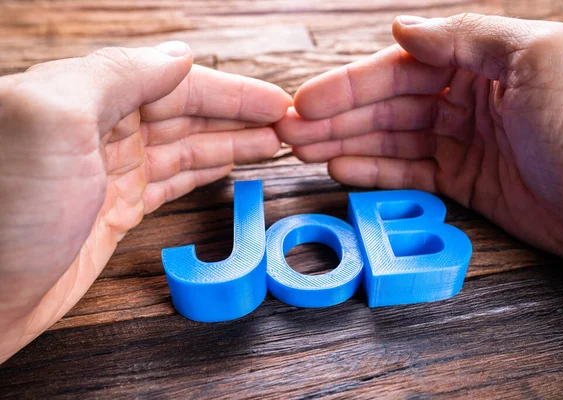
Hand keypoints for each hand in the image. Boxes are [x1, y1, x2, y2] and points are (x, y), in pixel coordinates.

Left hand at [0, 42, 290, 362]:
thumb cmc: (1, 208)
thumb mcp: (52, 117)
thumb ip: (116, 75)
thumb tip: (179, 54)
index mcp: (87, 95)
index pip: (175, 82)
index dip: (231, 92)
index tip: (277, 101)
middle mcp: (101, 127)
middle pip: (187, 112)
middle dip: (240, 116)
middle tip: (289, 126)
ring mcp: (111, 170)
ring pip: (187, 147)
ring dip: (232, 143)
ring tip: (277, 144)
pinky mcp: (118, 209)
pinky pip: (174, 181)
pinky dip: (207, 173)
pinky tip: (233, 168)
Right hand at [275, 14, 562, 266]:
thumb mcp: (537, 56)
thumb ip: (465, 37)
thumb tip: (403, 28)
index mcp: (482, 61)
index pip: (400, 69)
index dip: (350, 85)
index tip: (308, 100)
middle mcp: (467, 97)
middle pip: (386, 104)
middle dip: (336, 117)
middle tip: (291, 131)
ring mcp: (461, 140)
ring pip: (389, 138)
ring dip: (344, 142)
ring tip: (303, 151)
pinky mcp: (461, 180)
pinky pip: (407, 172)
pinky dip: (373, 171)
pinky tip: (340, 168)